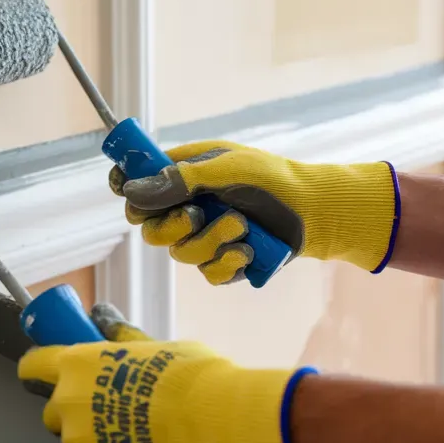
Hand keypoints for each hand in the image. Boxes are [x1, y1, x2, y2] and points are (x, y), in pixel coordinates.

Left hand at [17, 304, 308, 442]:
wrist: (212, 418)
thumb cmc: (187, 373)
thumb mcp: (152, 345)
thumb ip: (120, 337)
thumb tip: (103, 316)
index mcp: (76, 363)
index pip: (32, 365)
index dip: (38, 369)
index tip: (47, 373)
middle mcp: (67, 400)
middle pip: (52, 409)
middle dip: (72, 409)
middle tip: (107, 407)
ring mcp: (77, 438)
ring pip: (72, 439)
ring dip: (91, 438)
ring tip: (128, 435)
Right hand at [108, 140, 398, 284]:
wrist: (316, 210)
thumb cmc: (273, 178)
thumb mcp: (226, 168)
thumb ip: (179, 179)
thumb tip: (131, 192)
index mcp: (183, 177)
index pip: (137, 187)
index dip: (127, 191)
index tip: (127, 194)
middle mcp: (189, 208)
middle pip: (150, 229)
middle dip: (171, 225)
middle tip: (195, 214)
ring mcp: (205, 238)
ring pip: (180, 255)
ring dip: (209, 241)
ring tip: (241, 225)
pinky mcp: (225, 264)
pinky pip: (208, 274)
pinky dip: (228, 262)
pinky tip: (248, 248)